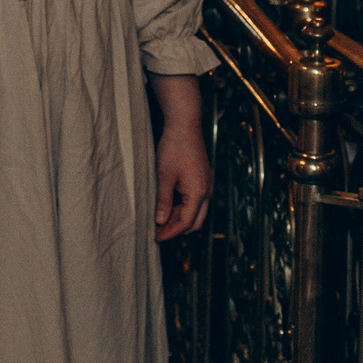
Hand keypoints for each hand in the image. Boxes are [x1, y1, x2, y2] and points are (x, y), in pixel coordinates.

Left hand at [149, 74, 210, 240]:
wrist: (185, 124)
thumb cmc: (174, 148)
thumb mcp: (164, 177)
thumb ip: (163, 201)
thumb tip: (160, 221)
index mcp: (198, 193)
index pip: (186, 223)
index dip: (171, 233)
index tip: (157, 238)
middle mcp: (206, 191)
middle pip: (195, 221)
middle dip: (177, 229)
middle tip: (158, 232)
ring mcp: (206, 184)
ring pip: (196, 211)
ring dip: (180, 218)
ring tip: (161, 219)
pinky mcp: (203, 177)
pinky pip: (196, 200)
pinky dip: (183, 207)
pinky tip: (169, 204)